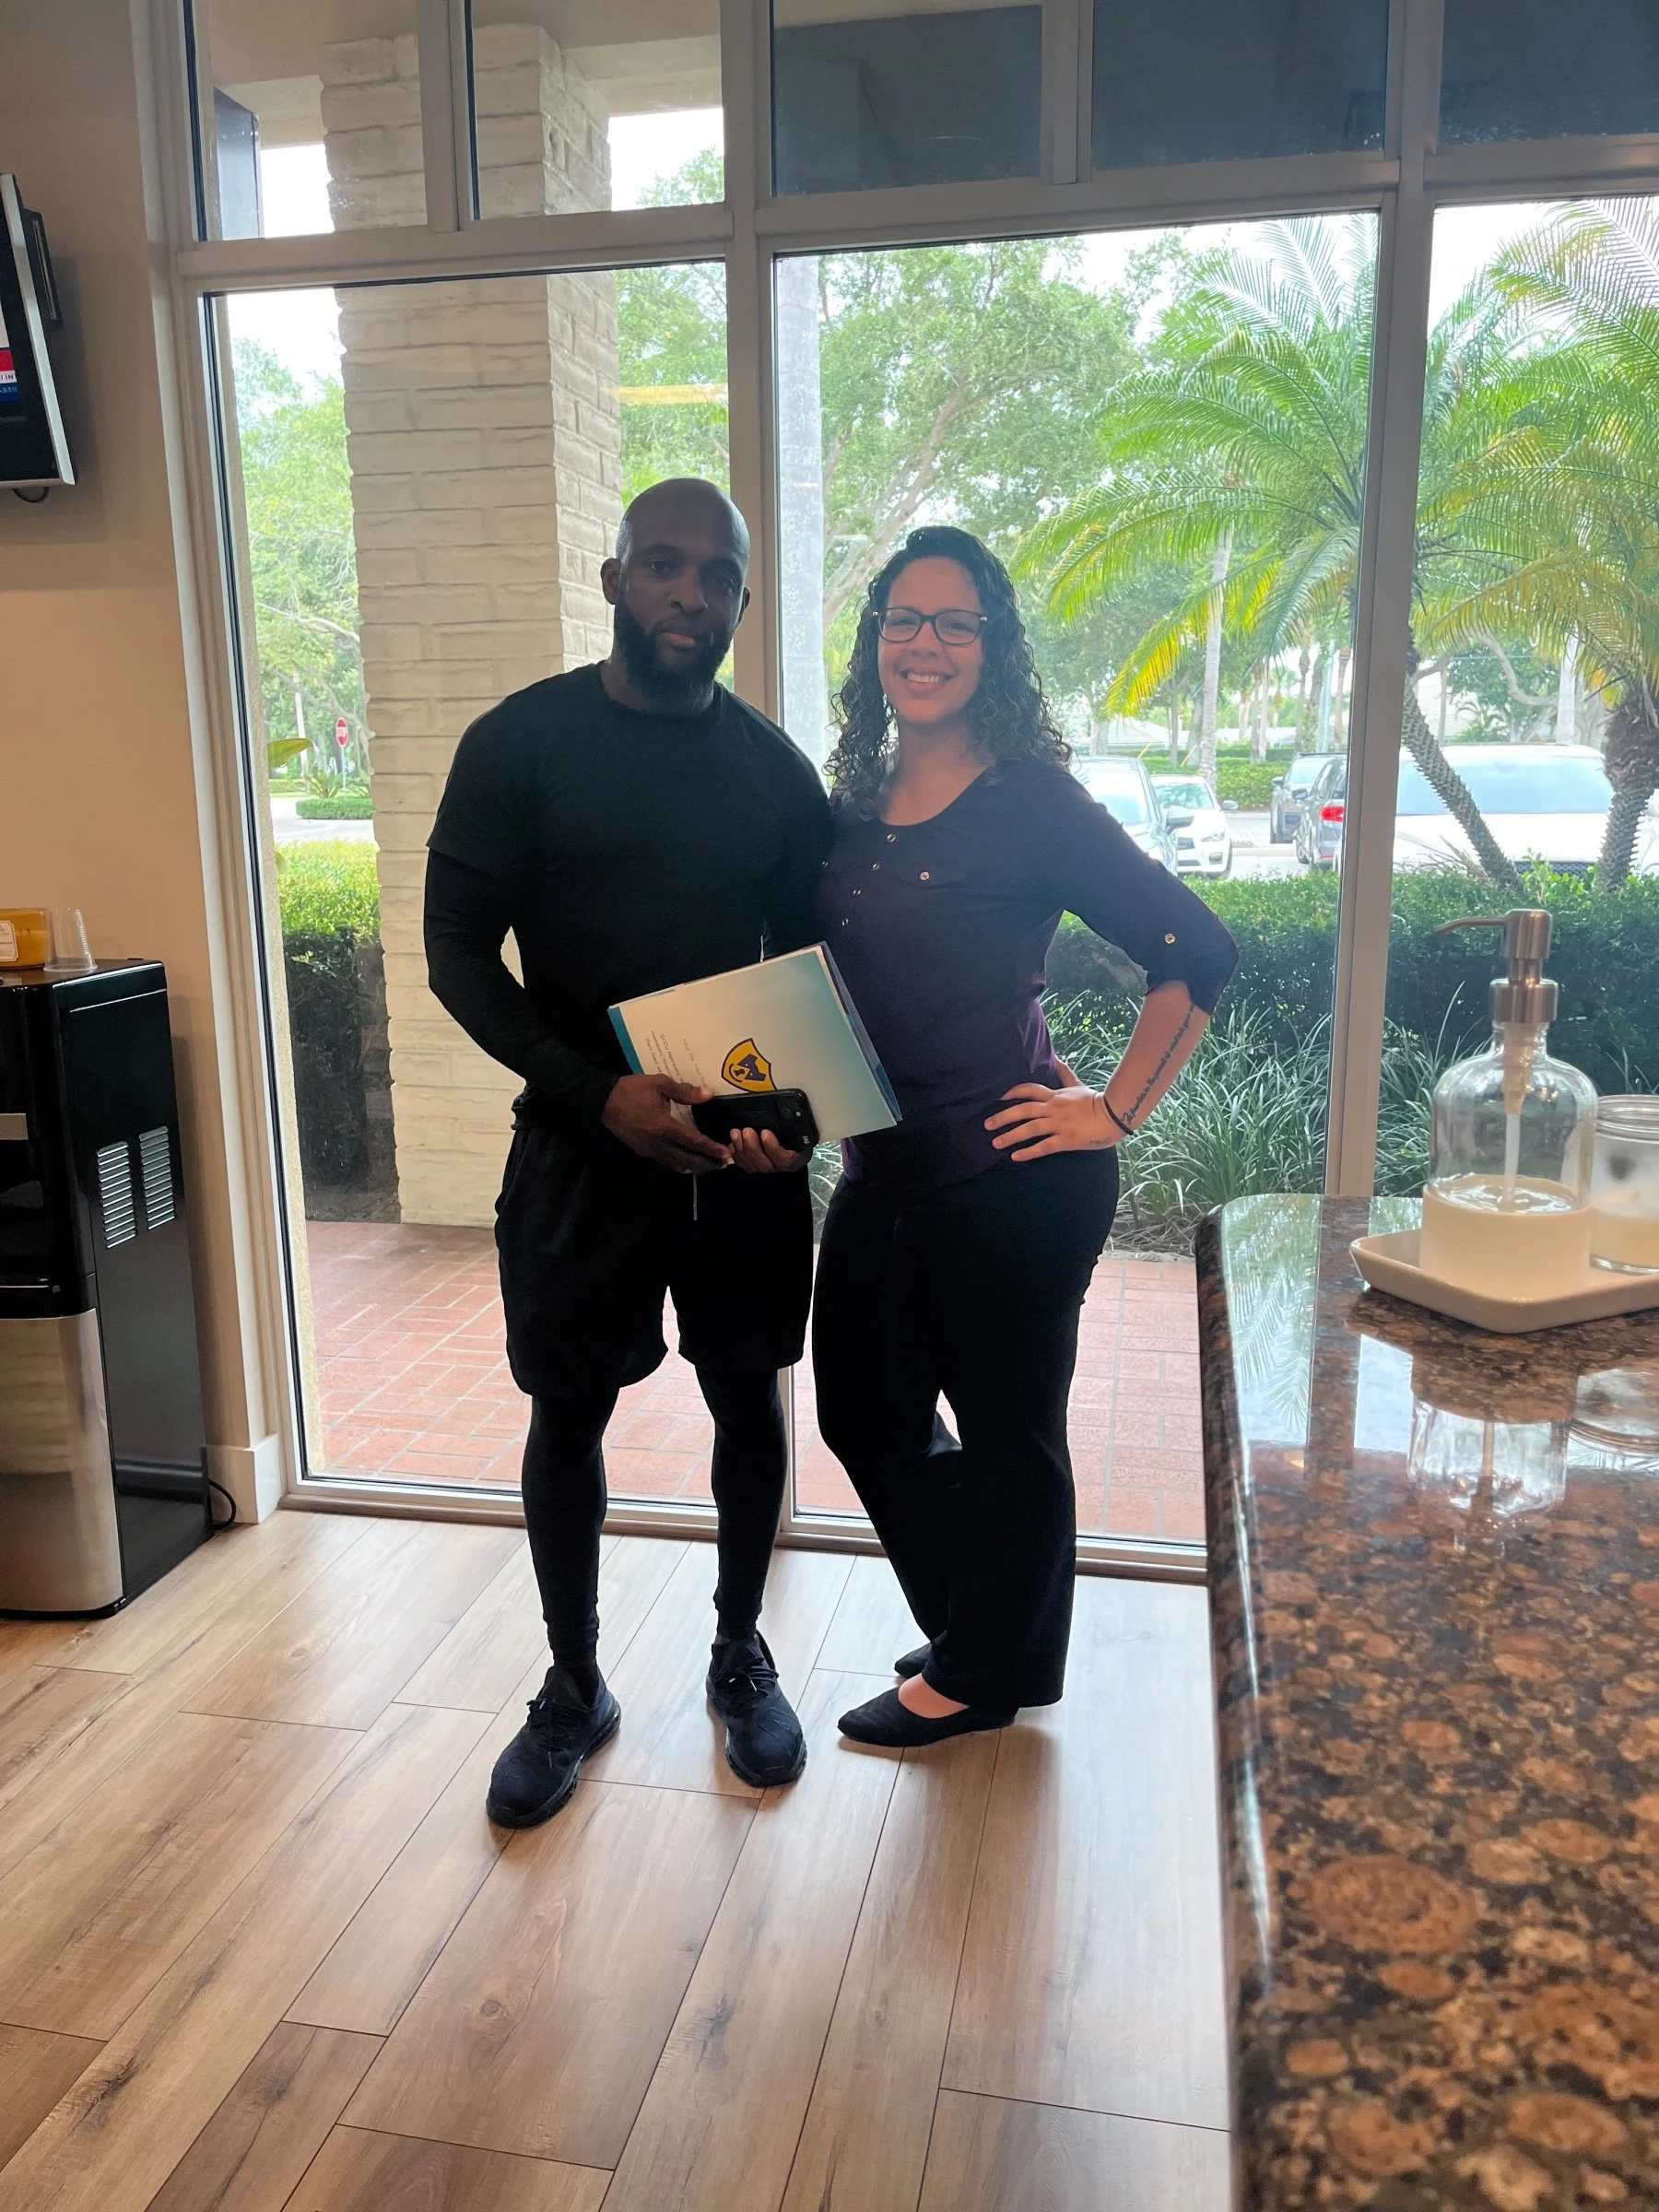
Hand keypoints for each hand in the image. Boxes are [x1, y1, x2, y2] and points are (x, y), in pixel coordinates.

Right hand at [601, 1074, 732, 1173]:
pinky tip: (686, 1162)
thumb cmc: (632, 1089)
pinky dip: (679, 1164)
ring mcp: (649, 1151)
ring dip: (695, 1166)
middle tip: (724, 1164)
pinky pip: (666, 1162)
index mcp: (665, 1127)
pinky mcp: (642, 1152)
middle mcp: (659, 1144)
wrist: (602, 1100)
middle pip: (689, 1160)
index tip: (727, 1154)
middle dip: (708, 1163)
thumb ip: (685, 1092)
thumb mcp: (659, 1084)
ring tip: (709, 1165)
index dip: (712, 1149)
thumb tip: (708, 1095)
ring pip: (677, 1164)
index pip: (695, 1142)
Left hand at [727, 1125, 810, 1174]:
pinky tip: (732, 1144)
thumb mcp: (795, 1131)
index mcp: (792, 1158)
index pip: (784, 1159)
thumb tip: (781, 1113)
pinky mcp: (753, 1167)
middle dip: (752, 1146)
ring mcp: (765, 1167)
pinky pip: (743, 1165)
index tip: (765, 1133)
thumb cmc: (792, 1138)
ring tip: (736, 1133)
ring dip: (741, 1149)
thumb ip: (789, 1127)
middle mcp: (778, 1166)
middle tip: (747, 1131)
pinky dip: (736, 1155)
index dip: (773, 1147)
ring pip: (752, 1165)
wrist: (787, 1145)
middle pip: (764, 1164)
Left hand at [985, 1082, 1121, 1161]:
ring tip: (995, 1143)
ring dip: (1011, 1136)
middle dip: (1003, 1117)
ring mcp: (1059, 1124)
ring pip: (1030, 1129)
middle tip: (986, 1124)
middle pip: (1023, 1110)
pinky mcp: (1066, 1140)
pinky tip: (1015, 1157)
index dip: (1012, 1092)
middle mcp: (1053, 1109)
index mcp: (1055, 1096)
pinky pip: (1044, 1146)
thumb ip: (1065, 1073)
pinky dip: (1029, 1152)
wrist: (1115, 1114)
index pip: (1029, 1089)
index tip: (997, 1097)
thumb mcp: (1078, 1084)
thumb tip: (1056, 1058)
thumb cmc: (1097, 1100)